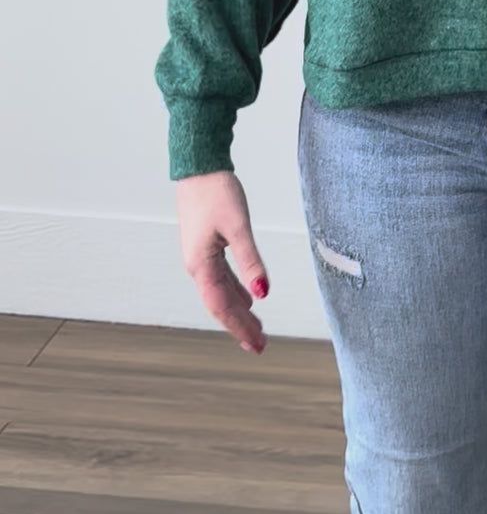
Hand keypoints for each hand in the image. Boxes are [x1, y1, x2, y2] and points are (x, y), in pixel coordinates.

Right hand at [176, 170, 269, 354]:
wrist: (199, 166)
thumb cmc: (217, 192)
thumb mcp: (238, 226)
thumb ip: (250, 260)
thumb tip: (263, 292)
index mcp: (201, 265)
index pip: (222, 306)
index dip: (240, 328)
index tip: (257, 346)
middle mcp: (197, 266)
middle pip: (220, 304)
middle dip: (239, 325)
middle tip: (259, 346)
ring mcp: (200, 256)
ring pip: (220, 292)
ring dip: (238, 311)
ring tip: (255, 327)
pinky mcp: (205, 246)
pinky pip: (221, 278)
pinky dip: (235, 291)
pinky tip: (248, 297)